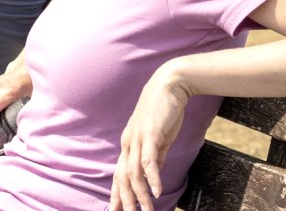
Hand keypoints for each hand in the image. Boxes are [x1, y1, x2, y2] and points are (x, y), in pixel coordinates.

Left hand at [110, 64, 190, 210]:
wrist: (169, 86)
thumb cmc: (163, 112)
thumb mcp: (158, 139)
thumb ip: (154, 156)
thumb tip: (154, 174)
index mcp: (128, 145)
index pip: (119, 174)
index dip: (117, 193)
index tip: (116, 210)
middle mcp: (128, 144)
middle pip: (122, 177)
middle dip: (125, 200)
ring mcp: (137, 139)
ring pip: (134, 173)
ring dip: (140, 195)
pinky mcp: (150, 134)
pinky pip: (149, 160)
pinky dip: (152, 177)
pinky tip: (157, 191)